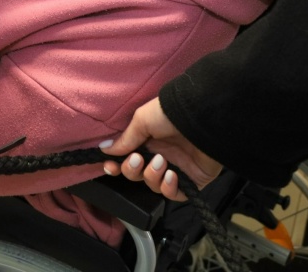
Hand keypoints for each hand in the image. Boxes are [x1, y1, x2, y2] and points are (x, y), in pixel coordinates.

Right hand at [101, 97, 222, 200]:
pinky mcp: (193, 181)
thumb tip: (104, 149)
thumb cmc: (171, 113)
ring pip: (153, 185)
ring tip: (161, 162)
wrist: (203, 118)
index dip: (117, 166)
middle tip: (138, 159)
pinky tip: (171, 175)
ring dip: (152, 176)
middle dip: (132, 170)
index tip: (110, 166)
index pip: (127, 160)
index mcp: (146, 142)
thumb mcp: (142, 120)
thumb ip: (125, 139)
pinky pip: (175, 194)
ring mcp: (176, 169)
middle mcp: (159, 156)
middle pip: (137, 175)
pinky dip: (169, 188)